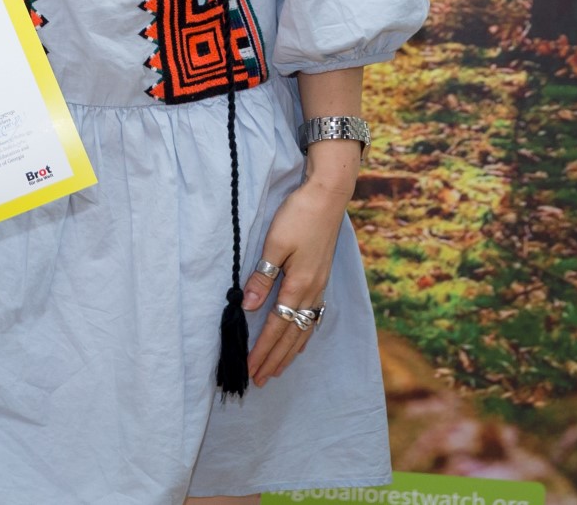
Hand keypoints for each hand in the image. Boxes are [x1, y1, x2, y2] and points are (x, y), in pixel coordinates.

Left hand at [240, 177, 349, 385]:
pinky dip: (302, 335)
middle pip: (291, 335)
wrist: (328, 198)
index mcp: (299, 285)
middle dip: (275, 359)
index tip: (250, 369)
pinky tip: (298, 341)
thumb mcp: (275, 244)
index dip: (263, 350)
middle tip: (260, 380)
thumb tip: (248, 307)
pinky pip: (312, 317)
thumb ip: (262, 276)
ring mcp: (319, 287)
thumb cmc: (298, 216)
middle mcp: (312, 292)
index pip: (277, 327)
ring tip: (276, 369)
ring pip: (303, 329)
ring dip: (289, 352)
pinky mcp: (321, 279)